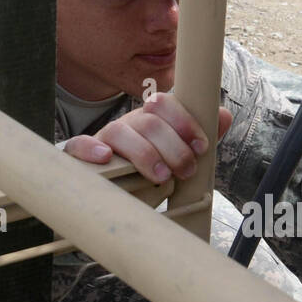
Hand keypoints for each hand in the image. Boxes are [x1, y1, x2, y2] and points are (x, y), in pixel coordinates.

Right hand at [63, 93, 231, 183]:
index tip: (201, 146)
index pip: (164, 103)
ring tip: (160, 176)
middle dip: (173, 146)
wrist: (118, 198)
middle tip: (186, 170)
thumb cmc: (150, 174)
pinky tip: (106, 159)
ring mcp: (104, 140)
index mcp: (150, 120)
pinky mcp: (81, 158)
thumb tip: (223, 115)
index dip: (185, 122)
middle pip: (147, 121)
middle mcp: (127, 125)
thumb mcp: (178, 157)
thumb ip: (200, 138)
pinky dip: (90, 149)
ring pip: (118, 131)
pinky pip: (77, 145)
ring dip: (143, 152)